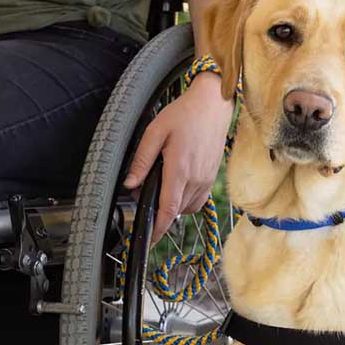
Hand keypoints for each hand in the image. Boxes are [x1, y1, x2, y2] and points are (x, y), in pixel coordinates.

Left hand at [123, 72, 233, 242]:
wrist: (213, 104)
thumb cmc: (184, 114)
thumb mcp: (155, 132)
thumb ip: (142, 160)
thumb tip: (130, 185)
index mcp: (180, 169)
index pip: (168, 209)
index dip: (158, 228)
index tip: (149, 240)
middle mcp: (196, 178)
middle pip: (175, 211)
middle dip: (159, 214)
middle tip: (145, 200)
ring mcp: (206, 179)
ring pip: (187, 208)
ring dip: (172, 208)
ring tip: (161, 190)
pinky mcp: (211, 177)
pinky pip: (197, 201)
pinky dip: (184, 202)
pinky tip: (176, 188)